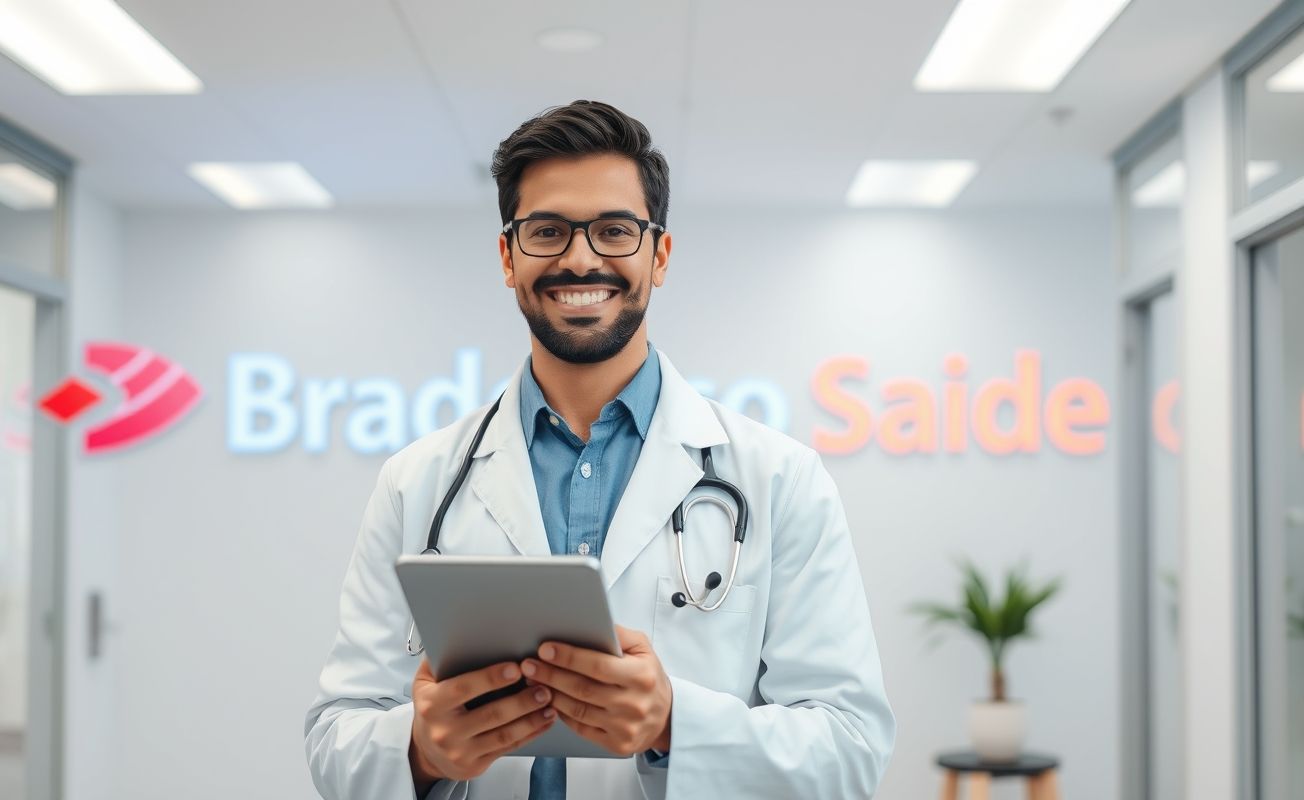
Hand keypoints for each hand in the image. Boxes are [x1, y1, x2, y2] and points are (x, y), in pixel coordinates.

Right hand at [409, 659, 556, 784]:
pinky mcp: (474, 765)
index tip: (516, 668)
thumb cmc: (432, 707)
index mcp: (432, 704)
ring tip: (550, 704)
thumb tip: (457, 631)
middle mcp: (444, 731)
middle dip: (521, 701)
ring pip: (503, 735)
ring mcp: (460, 752)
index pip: (464, 688)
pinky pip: (507, 748)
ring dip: (531, 719)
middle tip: (544, 687)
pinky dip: (530, 734)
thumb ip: (440, 659)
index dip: (491, 678)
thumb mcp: (425, 682)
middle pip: (491, 714)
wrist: (424, 751)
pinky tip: (544, 721)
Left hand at [521, 625, 672, 756]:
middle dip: (551, 674)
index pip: (598, 665)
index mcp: (641, 677)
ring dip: (550, 693)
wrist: (666, 716)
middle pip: (582, 688)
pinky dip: (561, 712)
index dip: (569, 657)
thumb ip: (619, 634)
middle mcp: (633, 704)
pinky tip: (549, 699)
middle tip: (529, 664)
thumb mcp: (643, 649)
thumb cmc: (649, 678)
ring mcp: (624, 727)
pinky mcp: (615, 744)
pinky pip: (580, 727)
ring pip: (577, 709)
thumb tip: (593, 620)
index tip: (546, 649)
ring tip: (533, 680)